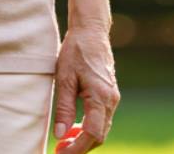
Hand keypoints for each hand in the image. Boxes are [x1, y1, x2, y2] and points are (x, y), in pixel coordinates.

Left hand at [51, 24, 119, 151]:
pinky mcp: (110, 94)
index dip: (77, 148)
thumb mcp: (64, 78)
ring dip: (84, 138)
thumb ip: (64, 108)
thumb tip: (60, 135)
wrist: (91, 31)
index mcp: (101, 97)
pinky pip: (102, 118)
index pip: (92, 134)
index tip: (61, 153)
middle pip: (99, 135)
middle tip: (60, 150)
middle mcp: (111, 100)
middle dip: (81, 147)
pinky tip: (74, 127)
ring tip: (64, 141)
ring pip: (101, 128)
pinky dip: (89, 127)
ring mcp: (113, 98)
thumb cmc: (75, 51)